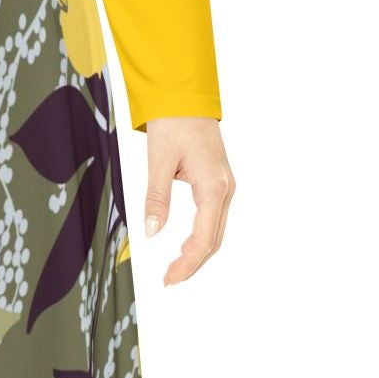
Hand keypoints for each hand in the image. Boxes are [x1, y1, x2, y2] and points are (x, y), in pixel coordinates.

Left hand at [139, 116, 233, 283]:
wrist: (186, 97)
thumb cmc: (174, 123)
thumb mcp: (159, 161)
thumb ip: (156, 197)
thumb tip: (153, 231)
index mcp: (213, 186)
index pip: (204, 238)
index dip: (187, 263)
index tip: (169, 279)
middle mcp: (225, 188)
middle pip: (214, 239)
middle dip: (192, 263)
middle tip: (169, 280)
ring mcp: (225, 185)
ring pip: (216, 230)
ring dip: (198, 252)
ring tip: (175, 269)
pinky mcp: (219, 181)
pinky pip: (214, 217)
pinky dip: (202, 236)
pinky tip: (185, 245)